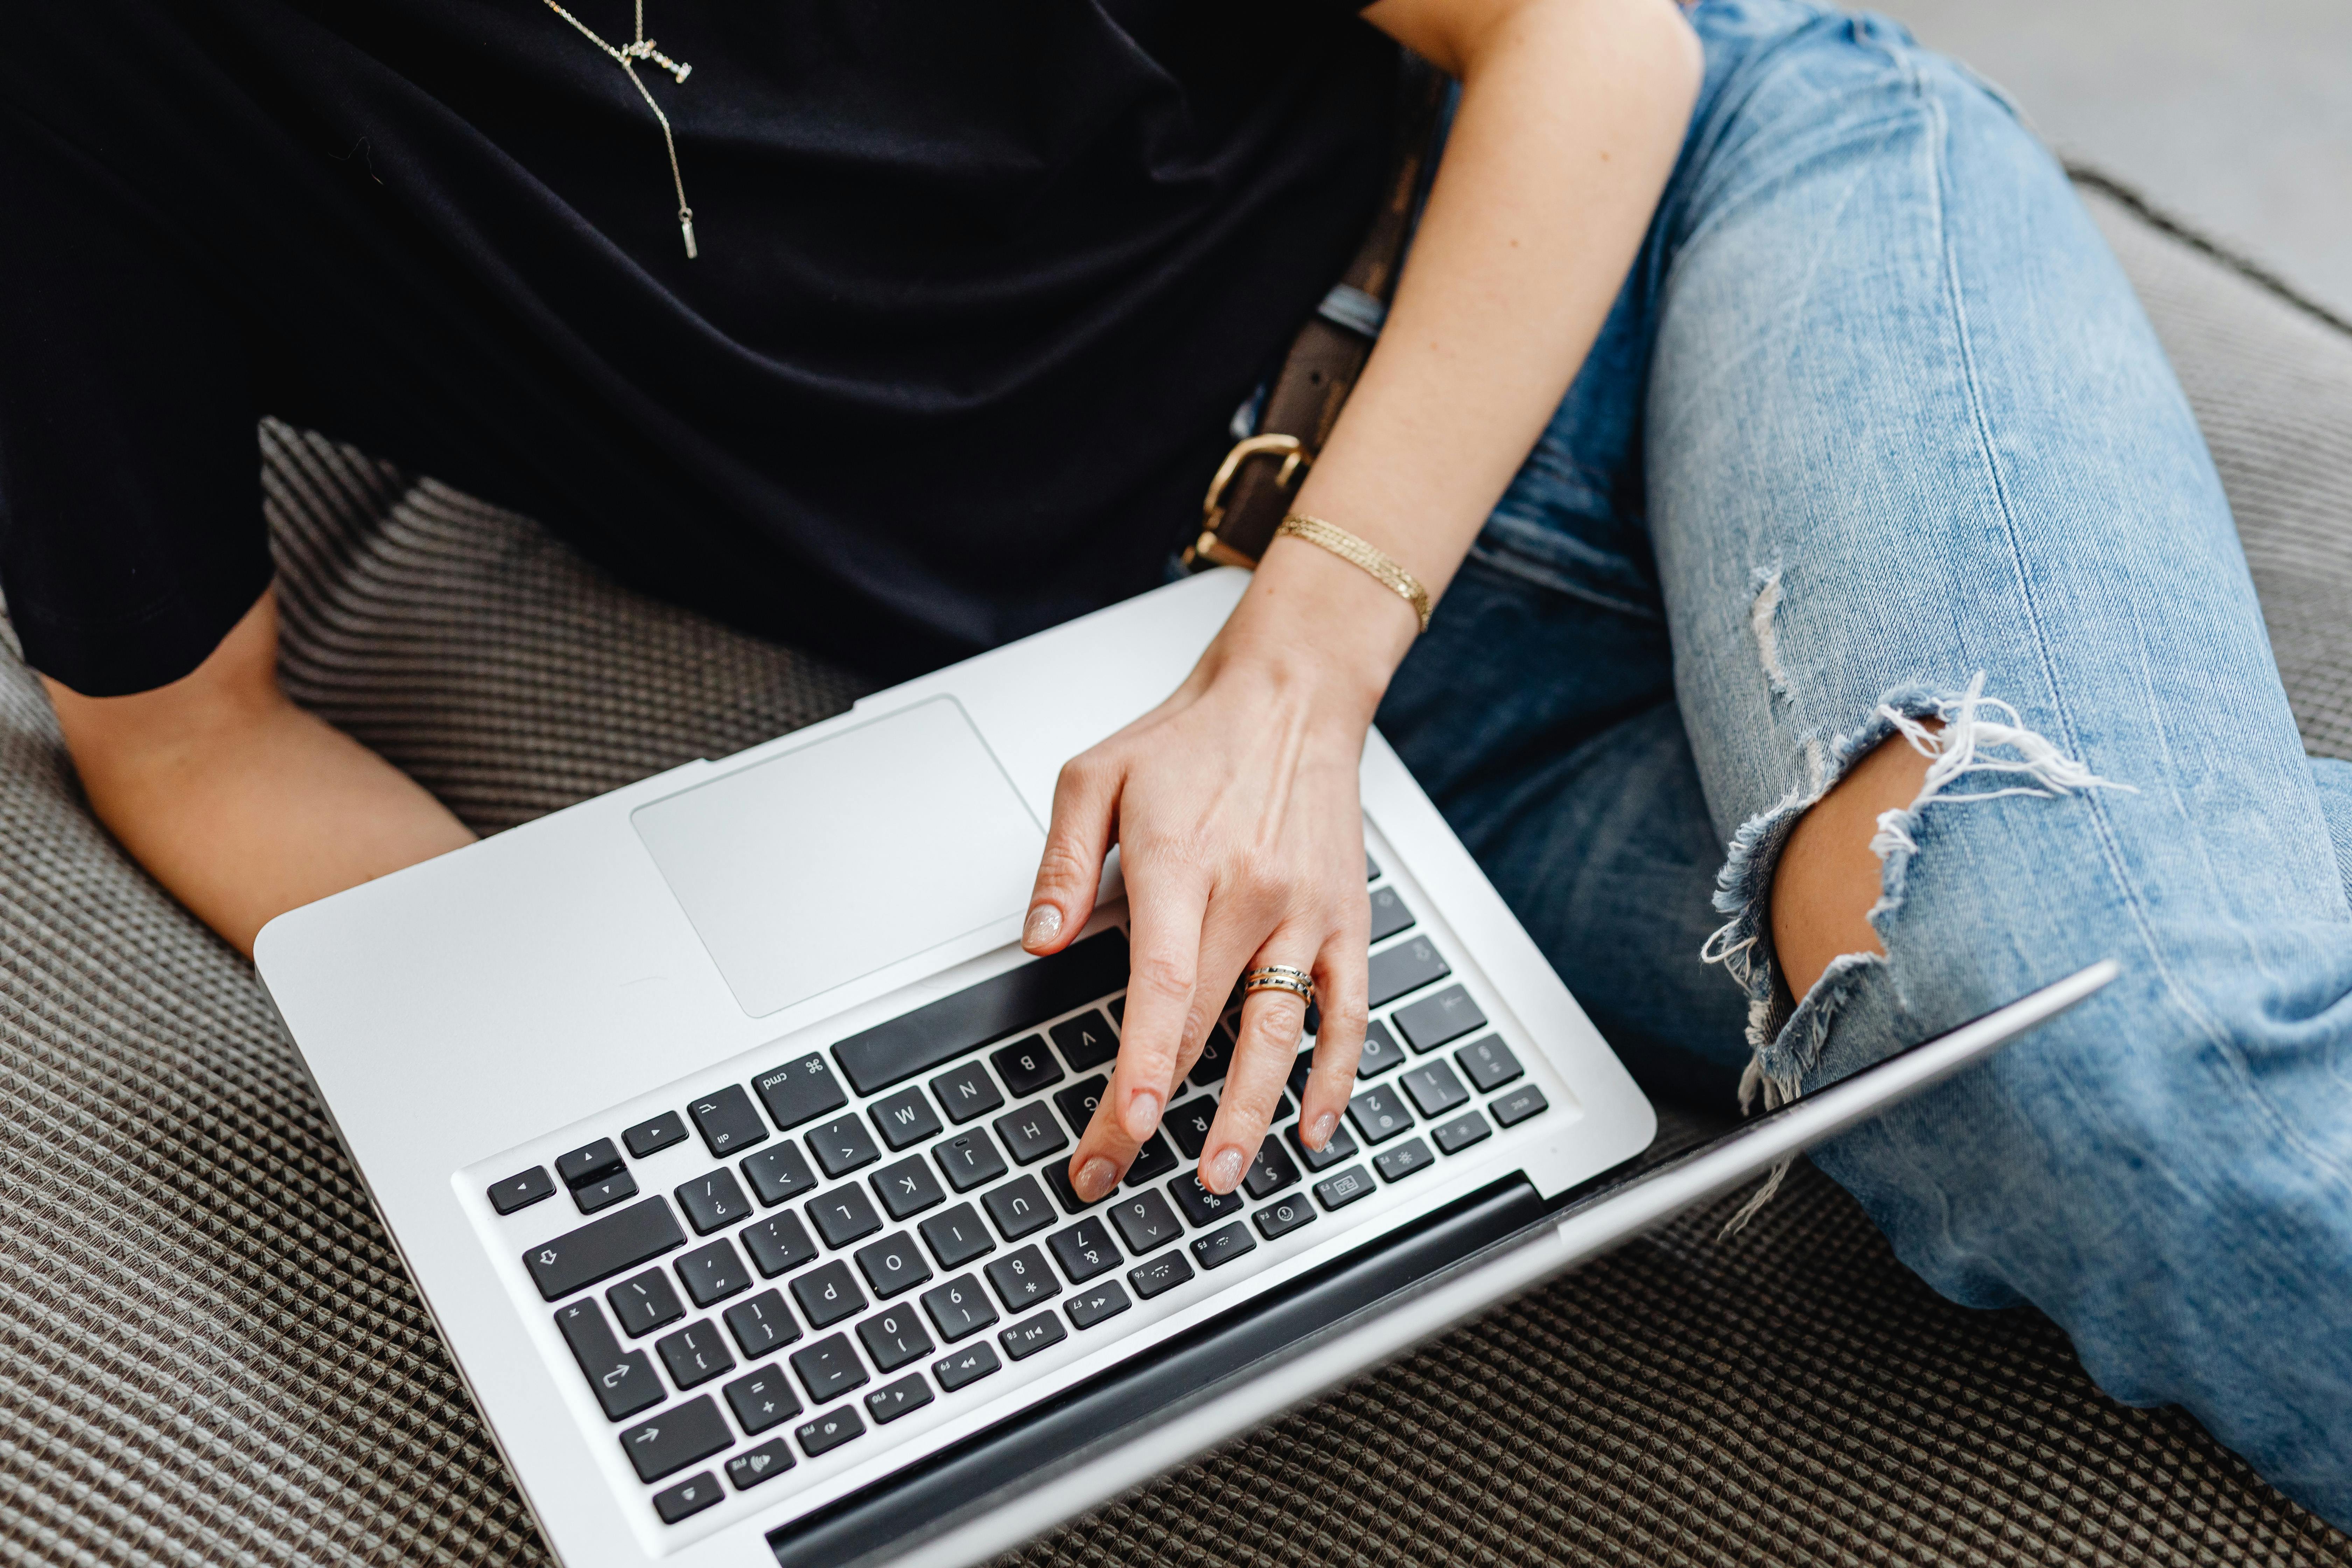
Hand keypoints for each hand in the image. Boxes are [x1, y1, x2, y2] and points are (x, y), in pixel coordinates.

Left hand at [1023, 542, 1419, 1202]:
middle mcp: (1250, 892)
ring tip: (1218, 1177)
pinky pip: (1348, 1011)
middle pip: (1202, 1025)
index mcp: (1181, 861)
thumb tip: (1037, 940)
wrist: (1292, 694)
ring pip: (1280, 1033)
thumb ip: (1063, 862)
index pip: (1162, 984)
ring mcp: (1305, 912)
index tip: (1123, 1126)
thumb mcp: (1096, 775)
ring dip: (1250, 1115)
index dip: (1142, 1064)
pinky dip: (1334, 1075)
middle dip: (1152, 1110)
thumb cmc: (1192, 739)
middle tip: (1109, 1170)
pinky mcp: (1347, 920)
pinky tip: (1312, 1126)